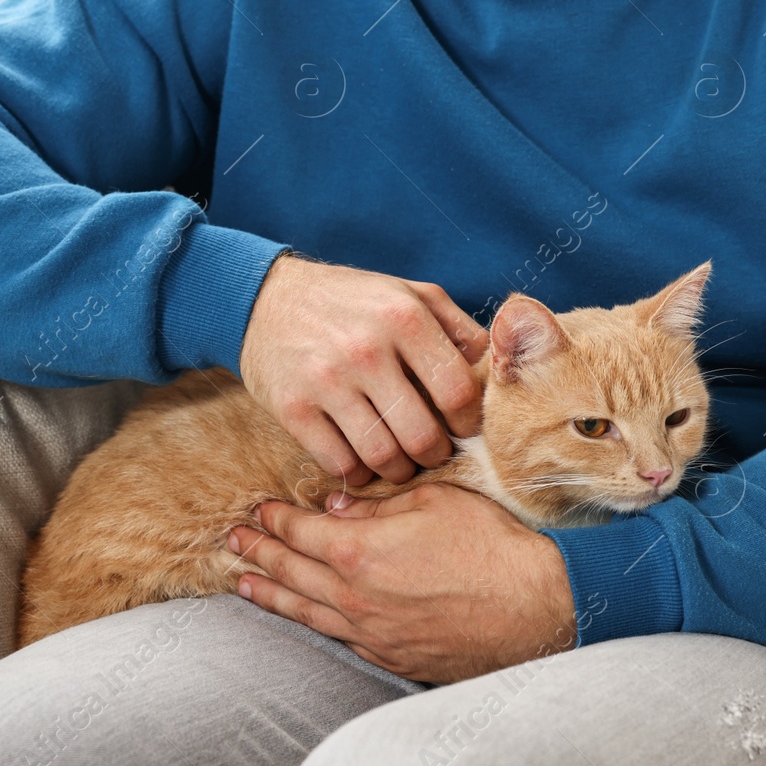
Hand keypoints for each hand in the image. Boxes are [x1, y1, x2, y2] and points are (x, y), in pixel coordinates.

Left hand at [226, 484, 577, 682]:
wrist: (538, 611)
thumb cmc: (492, 548)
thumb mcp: (433, 502)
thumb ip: (377, 504)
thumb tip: (339, 504)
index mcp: (359, 551)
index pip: (299, 531)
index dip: (275, 518)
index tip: (258, 509)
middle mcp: (353, 597)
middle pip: (291, 570)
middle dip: (259, 552)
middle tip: (233, 540)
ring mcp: (369, 632)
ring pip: (304, 611)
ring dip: (270, 592)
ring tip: (244, 581)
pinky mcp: (390, 656)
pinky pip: (336, 637)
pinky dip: (309, 622)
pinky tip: (300, 615)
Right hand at [238, 253, 488, 485]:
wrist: (265, 297)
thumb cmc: (350, 300)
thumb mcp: (409, 293)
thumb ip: (458, 329)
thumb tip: (500, 372)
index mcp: (404, 318)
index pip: (459, 393)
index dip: (468, 422)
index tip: (460, 427)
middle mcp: (366, 350)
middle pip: (423, 435)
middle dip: (434, 454)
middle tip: (429, 451)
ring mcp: (325, 381)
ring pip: (382, 457)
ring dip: (398, 470)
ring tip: (399, 461)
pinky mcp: (292, 408)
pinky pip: (339, 463)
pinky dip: (357, 472)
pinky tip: (360, 458)